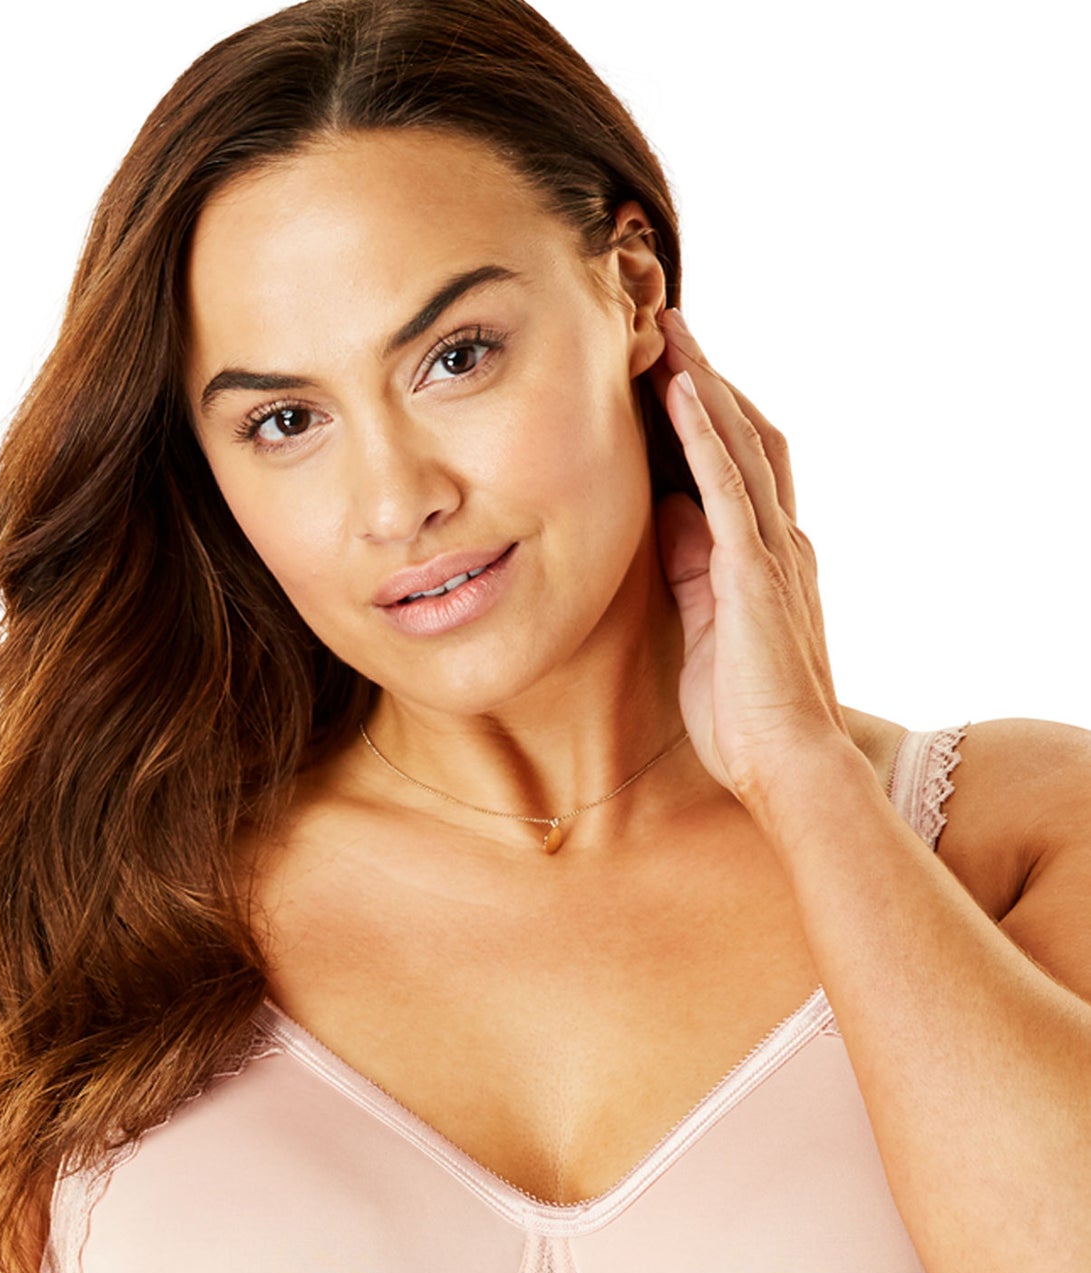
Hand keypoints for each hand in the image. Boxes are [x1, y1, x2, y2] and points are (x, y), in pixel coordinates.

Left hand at [649, 308, 851, 804]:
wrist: (787, 764)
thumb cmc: (745, 717)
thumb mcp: (706, 630)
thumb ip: (693, 574)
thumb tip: (668, 520)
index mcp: (767, 560)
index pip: (740, 468)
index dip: (710, 416)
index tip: (672, 371)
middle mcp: (779, 543)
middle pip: (747, 437)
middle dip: (708, 379)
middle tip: (672, 325)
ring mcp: (771, 553)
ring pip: (742, 445)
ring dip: (704, 385)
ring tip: (672, 332)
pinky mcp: (753, 572)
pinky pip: (729, 486)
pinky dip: (705, 434)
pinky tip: (681, 391)